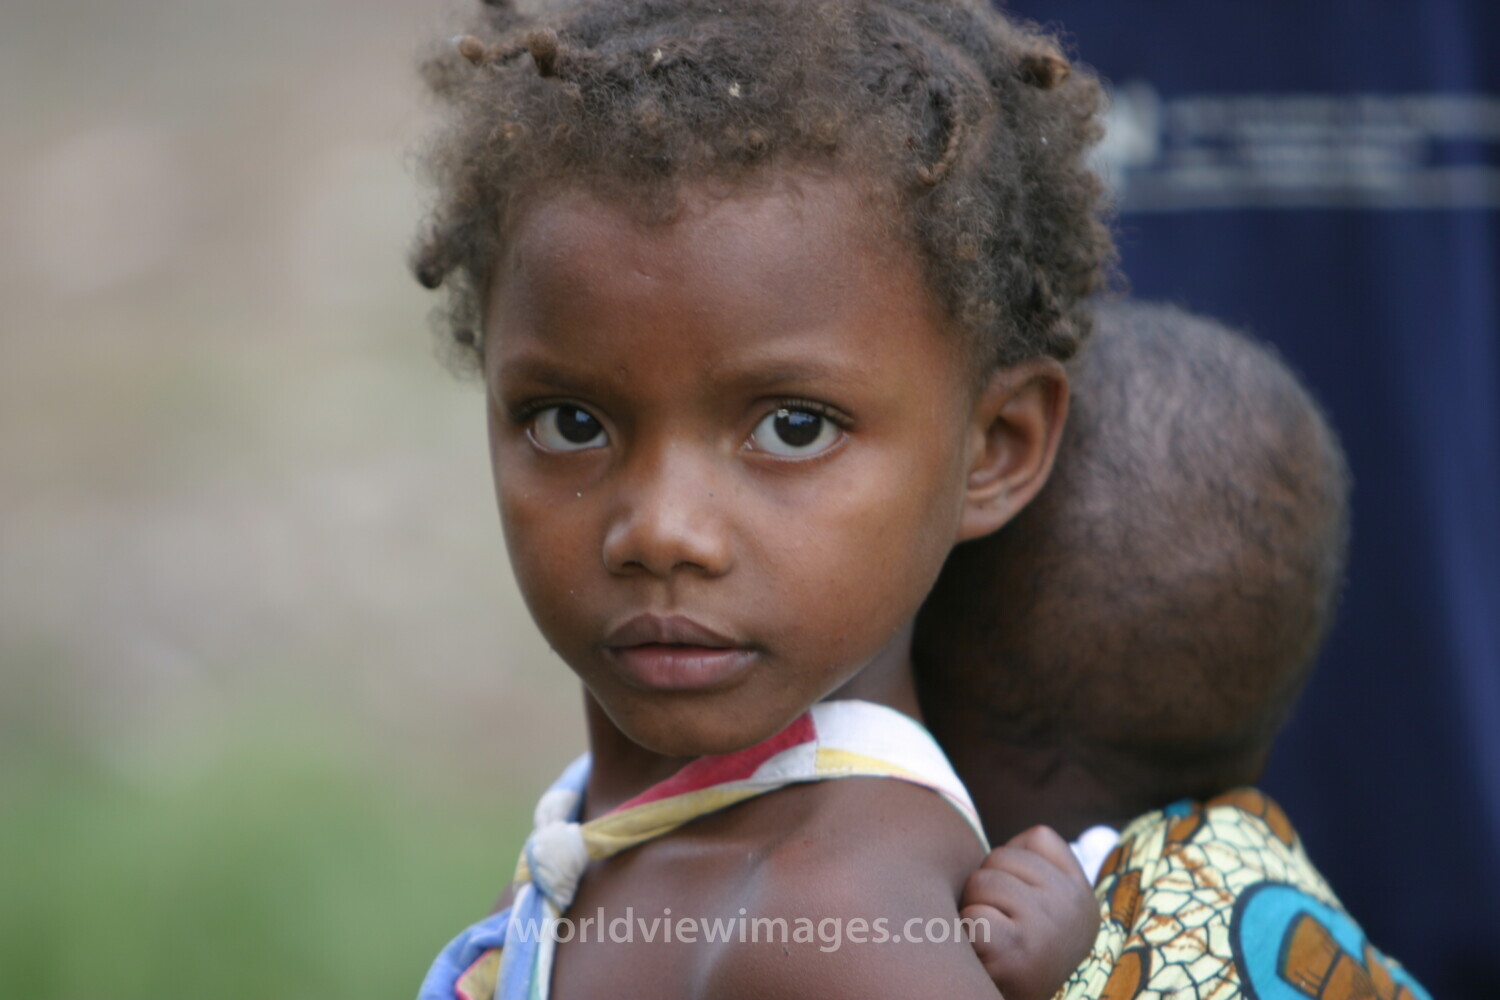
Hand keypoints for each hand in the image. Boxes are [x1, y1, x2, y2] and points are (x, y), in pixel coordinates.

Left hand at [960, 826, 1100, 999]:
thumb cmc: (1017, 946)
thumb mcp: (1044, 902)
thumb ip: (1034, 864)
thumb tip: (980, 808)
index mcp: (1082, 892)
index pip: (1039, 836)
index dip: (1015, 862)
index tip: (1021, 899)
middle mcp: (1074, 907)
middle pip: (1000, 857)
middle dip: (986, 885)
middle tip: (999, 922)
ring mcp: (1049, 927)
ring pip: (981, 882)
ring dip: (972, 908)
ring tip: (990, 937)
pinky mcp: (1018, 950)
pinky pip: (973, 915)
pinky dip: (968, 932)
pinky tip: (983, 953)